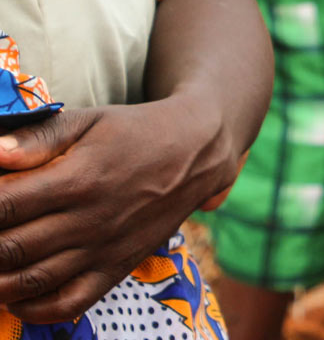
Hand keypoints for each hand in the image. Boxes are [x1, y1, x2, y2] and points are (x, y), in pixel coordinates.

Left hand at [0, 99, 241, 321]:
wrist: (198, 151)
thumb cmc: (137, 132)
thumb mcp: (91, 120)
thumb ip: (40, 136)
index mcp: (78, 179)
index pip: (4, 205)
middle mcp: (88, 220)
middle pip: (8, 248)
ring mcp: (102, 249)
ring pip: (29, 281)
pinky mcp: (116, 268)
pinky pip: (68, 303)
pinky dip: (33, 309)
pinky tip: (14, 294)